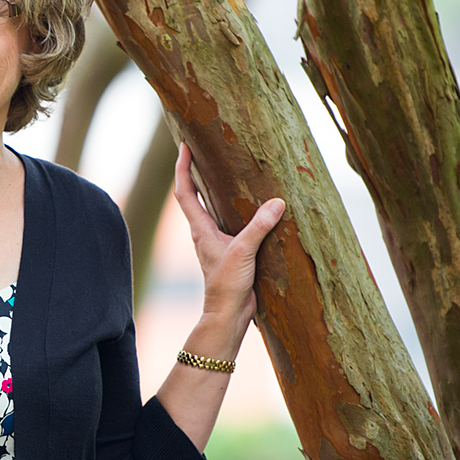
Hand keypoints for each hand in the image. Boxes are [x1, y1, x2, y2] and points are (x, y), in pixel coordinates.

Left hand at [173, 143, 284, 325]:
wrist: (228, 313)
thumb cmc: (227, 285)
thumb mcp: (244, 252)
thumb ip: (258, 227)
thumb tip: (277, 202)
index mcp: (200, 228)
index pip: (185, 192)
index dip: (183, 168)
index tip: (184, 146)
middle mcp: (204, 231)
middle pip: (193, 195)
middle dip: (195, 172)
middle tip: (201, 149)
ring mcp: (215, 240)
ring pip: (210, 208)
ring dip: (212, 188)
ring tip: (222, 168)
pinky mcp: (229, 249)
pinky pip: (228, 221)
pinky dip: (232, 207)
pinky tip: (248, 205)